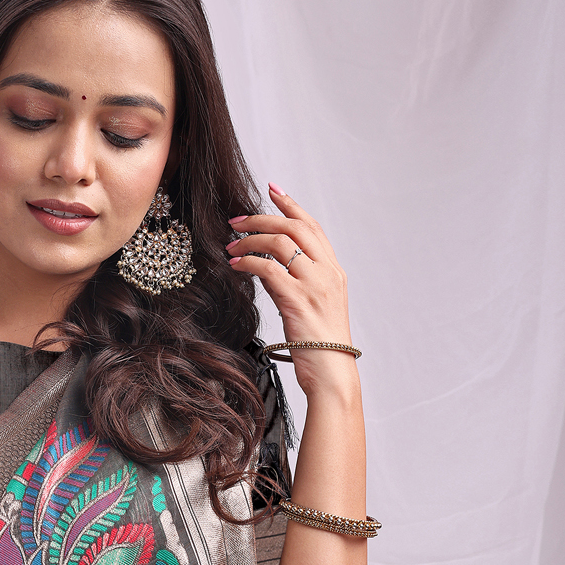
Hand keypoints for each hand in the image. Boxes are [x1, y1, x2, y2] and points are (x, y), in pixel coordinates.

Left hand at [226, 184, 354, 396]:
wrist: (332, 374)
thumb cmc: (320, 348)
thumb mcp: (313, 308)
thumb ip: (296, 283)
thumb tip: (269, 269)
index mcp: (334, 271)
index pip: (313, 227)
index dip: (291, 205)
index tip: (272, 190)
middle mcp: (327, 272)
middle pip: (295, 227)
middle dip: (262, 218)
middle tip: (236, 220)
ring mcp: (314, 285)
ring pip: (280, 243)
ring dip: (250, 239)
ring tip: (230, 246)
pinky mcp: (298, 300)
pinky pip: (268, 269)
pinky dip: (248, 262)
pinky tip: (235, 265)